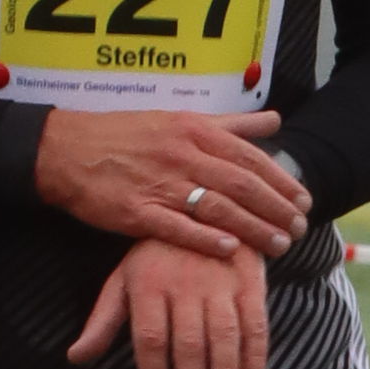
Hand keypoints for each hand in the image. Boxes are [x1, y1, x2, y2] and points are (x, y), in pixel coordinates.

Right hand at [32, 104, 309, 260]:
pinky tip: (231, 251)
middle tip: (300, 228)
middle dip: (276, 208)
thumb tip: (274, 121)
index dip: (281, 181)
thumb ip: (230, 124)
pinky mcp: (136, 211)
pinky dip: (206, 239)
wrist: (66, 150)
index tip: (304, 200)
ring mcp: (159, 183)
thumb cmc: (125, 134)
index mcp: (193, 130)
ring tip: (280, 245)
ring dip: (253, 228)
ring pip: (217, 207)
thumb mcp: (179, 117)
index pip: (249, 157)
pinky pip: (177, 227)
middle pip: (240, 184)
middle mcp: (181, 154)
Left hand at [70, 235, 272, 368]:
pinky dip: (256, 355)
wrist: (205, 206)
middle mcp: (184, 284)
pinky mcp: (250, 280)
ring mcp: (220, 281)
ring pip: (224, 336)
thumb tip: (76, 358)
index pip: (150, 339)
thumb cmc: (157, 252)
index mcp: (149, 285)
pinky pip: (255, 322)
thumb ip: (104, 320)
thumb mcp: (124, 278)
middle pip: (188, 343)